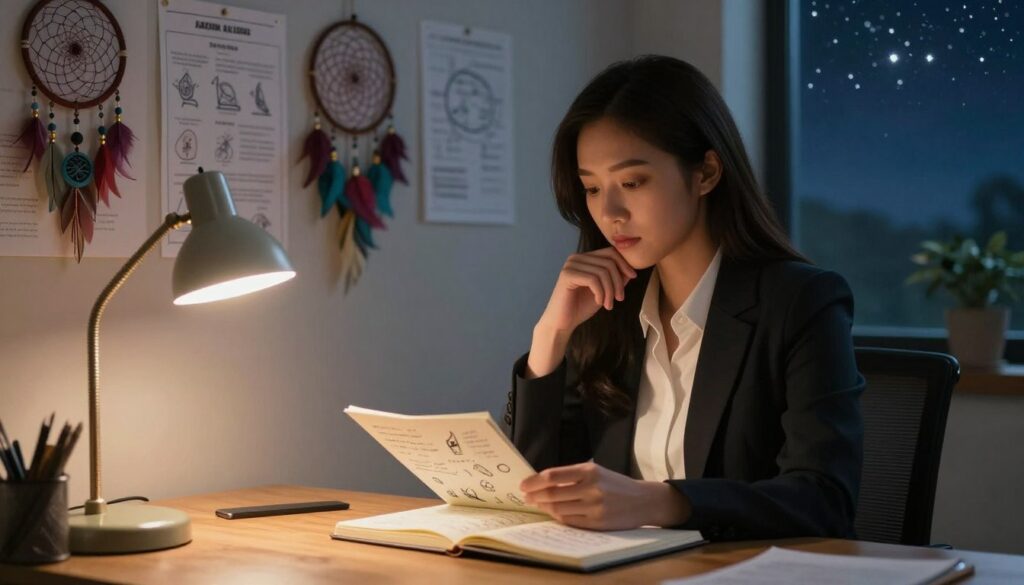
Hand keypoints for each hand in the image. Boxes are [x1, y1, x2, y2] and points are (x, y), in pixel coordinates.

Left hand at [519, 462, 690, 530]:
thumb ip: (572, 476)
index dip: (534, 481)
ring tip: (539, 505)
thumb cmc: (615, 484)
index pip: (553, 476)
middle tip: (527, 497)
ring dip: (545, 508)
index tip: (523, 485)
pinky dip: (558, 517)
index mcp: (589, 471)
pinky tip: (554, 513)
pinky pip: (570, 521)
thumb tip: (542, 482)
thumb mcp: (596, 471)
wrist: (643, 500)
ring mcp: (594, 507)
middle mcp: (591, 487)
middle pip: (552, 494)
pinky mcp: (597, 523)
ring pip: (559, 509)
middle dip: (535, 496)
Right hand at [538, 247, 637, 333]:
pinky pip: (593, 279)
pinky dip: (601, 293)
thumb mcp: (604, 291)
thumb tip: (631, 269)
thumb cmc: (581, 307)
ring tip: (609, 304)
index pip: (610, 252)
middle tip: (619, 298)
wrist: (562, 323)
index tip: (633, 277)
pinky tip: (599, 302)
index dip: (624, 263)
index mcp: (585, 258)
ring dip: (610, 290)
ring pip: (603, 272)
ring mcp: (571, 265)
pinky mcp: (567, 275)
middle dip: (618, 281)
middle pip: (609, 261)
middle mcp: (576, 258)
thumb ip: (616, 278)